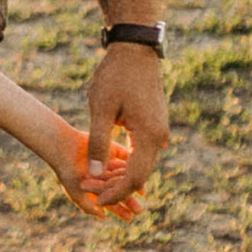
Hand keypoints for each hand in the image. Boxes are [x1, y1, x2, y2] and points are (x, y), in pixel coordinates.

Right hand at [45, 111, 138, 221]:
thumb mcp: (76, 193)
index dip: (120, 211)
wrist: (63, 148)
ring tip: (142, 192)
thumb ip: (87, 206)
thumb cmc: (68, 173)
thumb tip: (103, 216)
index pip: (110, 202)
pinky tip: (134, 173)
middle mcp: (103, 177)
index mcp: (95, 189)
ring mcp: (108, 164)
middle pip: (120, 191)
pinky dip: (128, 166)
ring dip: (132, 184)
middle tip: (140, 210)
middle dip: (130, 201)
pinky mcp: (112, 150)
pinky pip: (124, 160)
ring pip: (123, 177)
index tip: (130, 218)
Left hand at [89, 41, 168, 194]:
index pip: (135, 178)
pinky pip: (142, 152)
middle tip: (91, 193)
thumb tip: (95, 174)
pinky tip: (108, 166)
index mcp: (149, 136)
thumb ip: (99, 143)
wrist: (135, 50)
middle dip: (117, 188)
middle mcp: (160, 137)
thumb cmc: (115, 76)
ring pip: (141, 164)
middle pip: (141, 175)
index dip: (116, 193)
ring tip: (95, 182)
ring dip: (120, 176)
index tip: (96, 201)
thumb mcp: (100, 109)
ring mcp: (159, 131)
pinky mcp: (154, 125)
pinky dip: (126, 163)